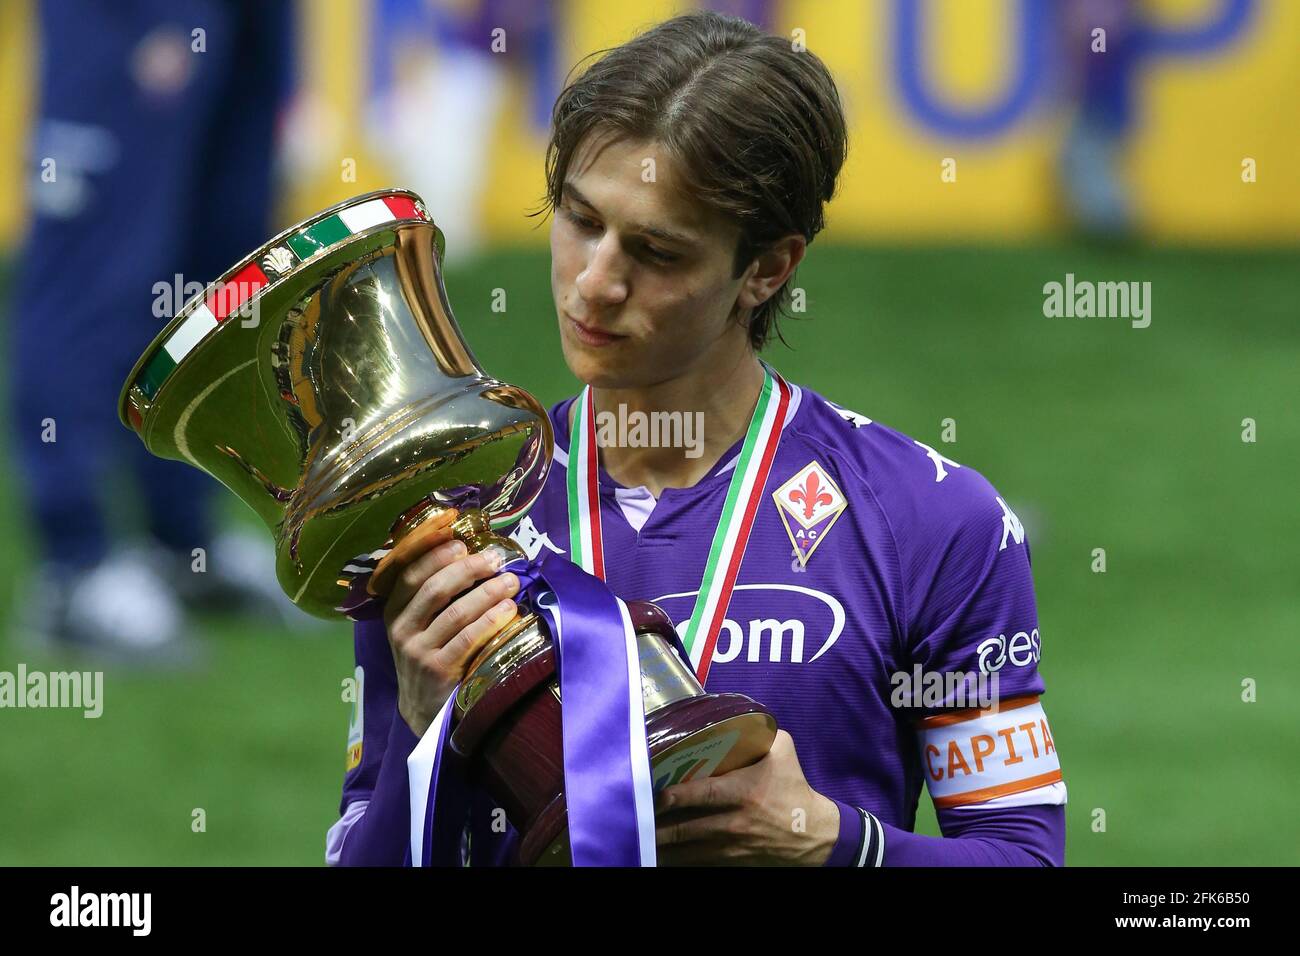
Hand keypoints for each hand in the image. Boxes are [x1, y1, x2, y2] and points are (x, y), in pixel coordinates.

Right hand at [374, 521, 521, 736]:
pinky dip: (491, 621)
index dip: (435, 554)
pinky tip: (509, 610)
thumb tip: (472, 555)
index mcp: (394, 611)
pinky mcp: (438, 672)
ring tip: (511, 581)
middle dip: (468, 569)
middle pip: (435, 589)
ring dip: (487, 593)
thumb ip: (435, 596)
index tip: (462, 542)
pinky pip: (469, 639)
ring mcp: (418, 652)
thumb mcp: (420, 625)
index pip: (410, 574)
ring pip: (456, 613)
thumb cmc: (430, 654)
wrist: (423, 709)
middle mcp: (401, 630)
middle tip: (495, 559)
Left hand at [654, 730, 838, 865]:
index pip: (700, 794)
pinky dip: (677, 859)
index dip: (673, 796)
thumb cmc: (795, 789)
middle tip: (632, 816)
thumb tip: (731, 713)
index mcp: (743, 792)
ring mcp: (730, 847)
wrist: (814, 835)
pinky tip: (657, 853)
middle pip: (684, 828)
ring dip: (661, 846)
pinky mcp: (731, 861)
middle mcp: (733, 823)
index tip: (652, 793)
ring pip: (686, 851)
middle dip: (656, 826)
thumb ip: (759, 732)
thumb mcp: (784, 751)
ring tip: (636, 837)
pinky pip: (697, 863)